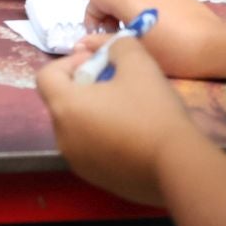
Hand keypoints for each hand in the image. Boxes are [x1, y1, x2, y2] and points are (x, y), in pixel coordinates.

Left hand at [36, 36, 197, 203]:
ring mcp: (77, 162)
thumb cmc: (152, 110)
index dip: (70, 62)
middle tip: (116, 82)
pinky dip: (103, 137)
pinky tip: (133, 135)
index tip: (99, 63)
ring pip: (77, 126)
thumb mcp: (138, 63)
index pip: (46, 76)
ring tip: (127, 108)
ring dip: (94, 112)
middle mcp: (63, 137)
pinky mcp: (96, 179)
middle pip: (62, 101)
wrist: (179, 165)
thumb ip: (118, 46)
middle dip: (85, 86)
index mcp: (65, 107)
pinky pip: (91, 149)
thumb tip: (109, 49)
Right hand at [84, 0, 225, 77]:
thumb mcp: (136, 50)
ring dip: (123, 1)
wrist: (214, 45)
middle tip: (113, 29)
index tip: (97, 34)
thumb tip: (86, 41)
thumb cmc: (173, 54)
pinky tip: (153, 20)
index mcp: (129, 0)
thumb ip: (107, 42)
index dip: (91, 15)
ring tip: (133, 25)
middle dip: (106, 6)